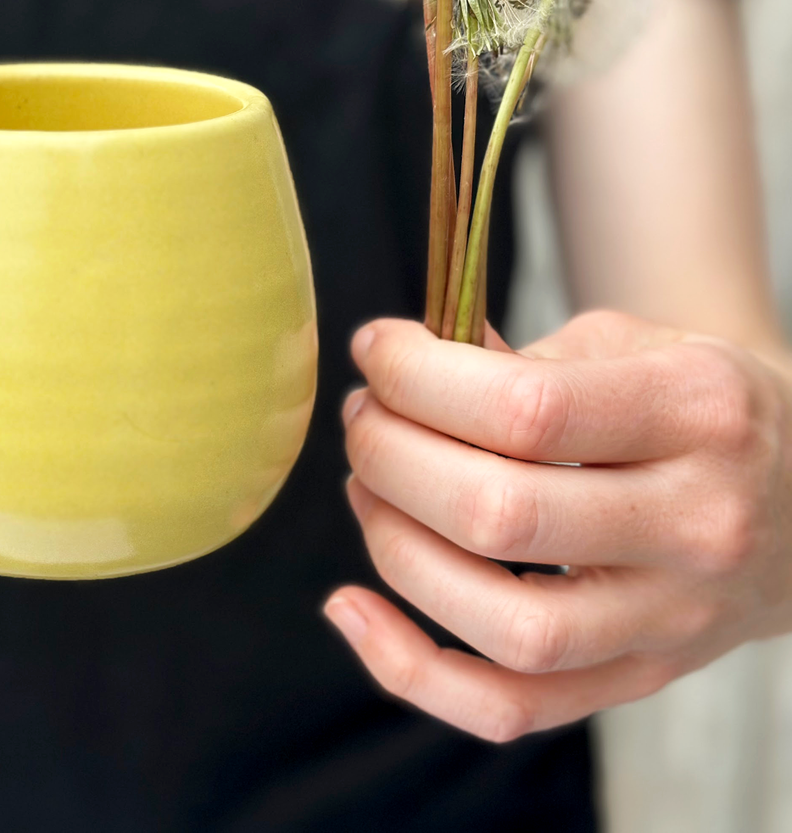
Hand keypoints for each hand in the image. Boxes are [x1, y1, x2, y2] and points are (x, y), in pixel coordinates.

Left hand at [326, 310, 791, 741]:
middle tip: (365, 418)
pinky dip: (412, 670)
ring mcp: (674, 619)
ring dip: (396, 551)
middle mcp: (699, 525)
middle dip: (391, 458)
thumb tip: (398, 374)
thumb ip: (522, 359)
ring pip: (507, 626)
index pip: (525, 409)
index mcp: (701, 413)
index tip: (374, 351)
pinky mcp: (640, 679)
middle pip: (499, 516)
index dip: (416, 377)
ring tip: (367, 488)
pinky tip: (351, 608)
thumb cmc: (694, 406)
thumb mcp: (635, 344)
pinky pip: (510, 708)